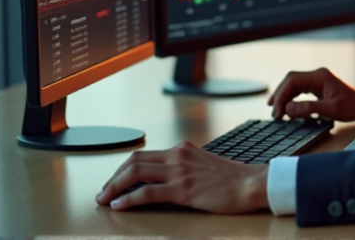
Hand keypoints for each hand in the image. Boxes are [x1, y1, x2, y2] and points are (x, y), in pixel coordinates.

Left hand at [95, 141, 267, 212]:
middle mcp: (178, 156)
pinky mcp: (183, 190)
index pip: (144, 154)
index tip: (114, 180)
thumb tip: (169, 178)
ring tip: (104, 199)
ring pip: (135, 173)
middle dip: (113, 176)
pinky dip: (128, 199)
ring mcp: (180, 172)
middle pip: (134, 160)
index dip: (124, 168)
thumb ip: (186, 166)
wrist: (252, 184)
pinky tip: (119, 205)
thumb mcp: (205, 165)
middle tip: (103, 191)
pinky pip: (147, 193)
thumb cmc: (233, 179)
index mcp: (183, 149)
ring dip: (114, 187)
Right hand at [268, 67, 354, 121]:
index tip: (277, 109)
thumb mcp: (331, 110)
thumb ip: (309, 108)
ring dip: (284, 97)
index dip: (282, 94)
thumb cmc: (352, 107)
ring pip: (293, 84)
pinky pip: (300, 89)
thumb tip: (288, 108)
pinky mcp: (317, 85)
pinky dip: (291, 98)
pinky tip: (286, 107)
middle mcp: (317, 75)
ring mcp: (317, 79)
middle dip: (280, 96)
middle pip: (291, 80)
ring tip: (276, 111)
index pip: (293, 80)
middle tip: (274, 113)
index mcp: (320, 76)